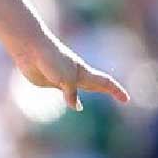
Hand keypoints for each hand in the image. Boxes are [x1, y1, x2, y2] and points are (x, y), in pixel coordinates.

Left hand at [9, 34, 129, 110]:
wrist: (31, 49)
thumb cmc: (52, 60)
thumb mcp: (66, 79)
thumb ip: (72, 94)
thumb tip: (77, 107)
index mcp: (83, 72)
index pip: (105, 83)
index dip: (117, 91)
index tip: (126, 100)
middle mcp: (76, 75)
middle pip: (97, 84)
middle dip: (110, 90)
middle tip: (123, 98)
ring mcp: (63, 78)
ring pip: (82, 88)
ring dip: (92, 91)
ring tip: (102, 93)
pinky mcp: (50, 81)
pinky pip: (65, 93)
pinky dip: (72, 100)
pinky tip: (76, 106)